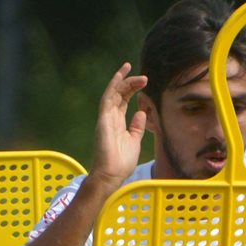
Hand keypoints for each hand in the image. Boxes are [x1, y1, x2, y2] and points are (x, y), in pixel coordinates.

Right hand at [91, 62, 148, 186]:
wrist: (111, 175)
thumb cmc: (121, 162)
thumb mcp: (134, 141)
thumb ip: (137, 126)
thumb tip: (141, 112)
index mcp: (117, 122)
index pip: (123, 101)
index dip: (130, 89)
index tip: (142, 80)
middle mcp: (110, 117)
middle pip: (118, 94)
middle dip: (128, 82)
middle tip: (142, 75)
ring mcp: (105, 118)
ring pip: (112, 93)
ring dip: (122, 81)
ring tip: (132, 70)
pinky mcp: (103, 120)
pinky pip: (107, 100)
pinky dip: (113, 88)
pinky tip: (120, 78)